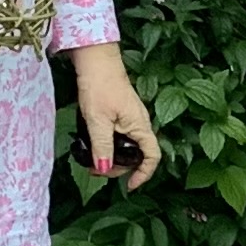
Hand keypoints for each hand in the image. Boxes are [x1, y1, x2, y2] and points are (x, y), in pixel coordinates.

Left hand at [71, 42, 160, 189]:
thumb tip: (104, 169)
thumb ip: (102, 146)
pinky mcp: (122, 113)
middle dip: (120, 167)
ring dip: (113, 156)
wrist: (96, 60)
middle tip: (98, 170)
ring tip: (93, 160)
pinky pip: (122, 135)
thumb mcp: (97, 120)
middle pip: (138, 154)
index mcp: (140, 126)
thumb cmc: (100, 86)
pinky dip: (110, 144)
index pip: (152, 157)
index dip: (144, 174)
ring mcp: (132, 118)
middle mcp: (140, 123)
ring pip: (128, 145)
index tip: (130, 185)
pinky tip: (96, 144)